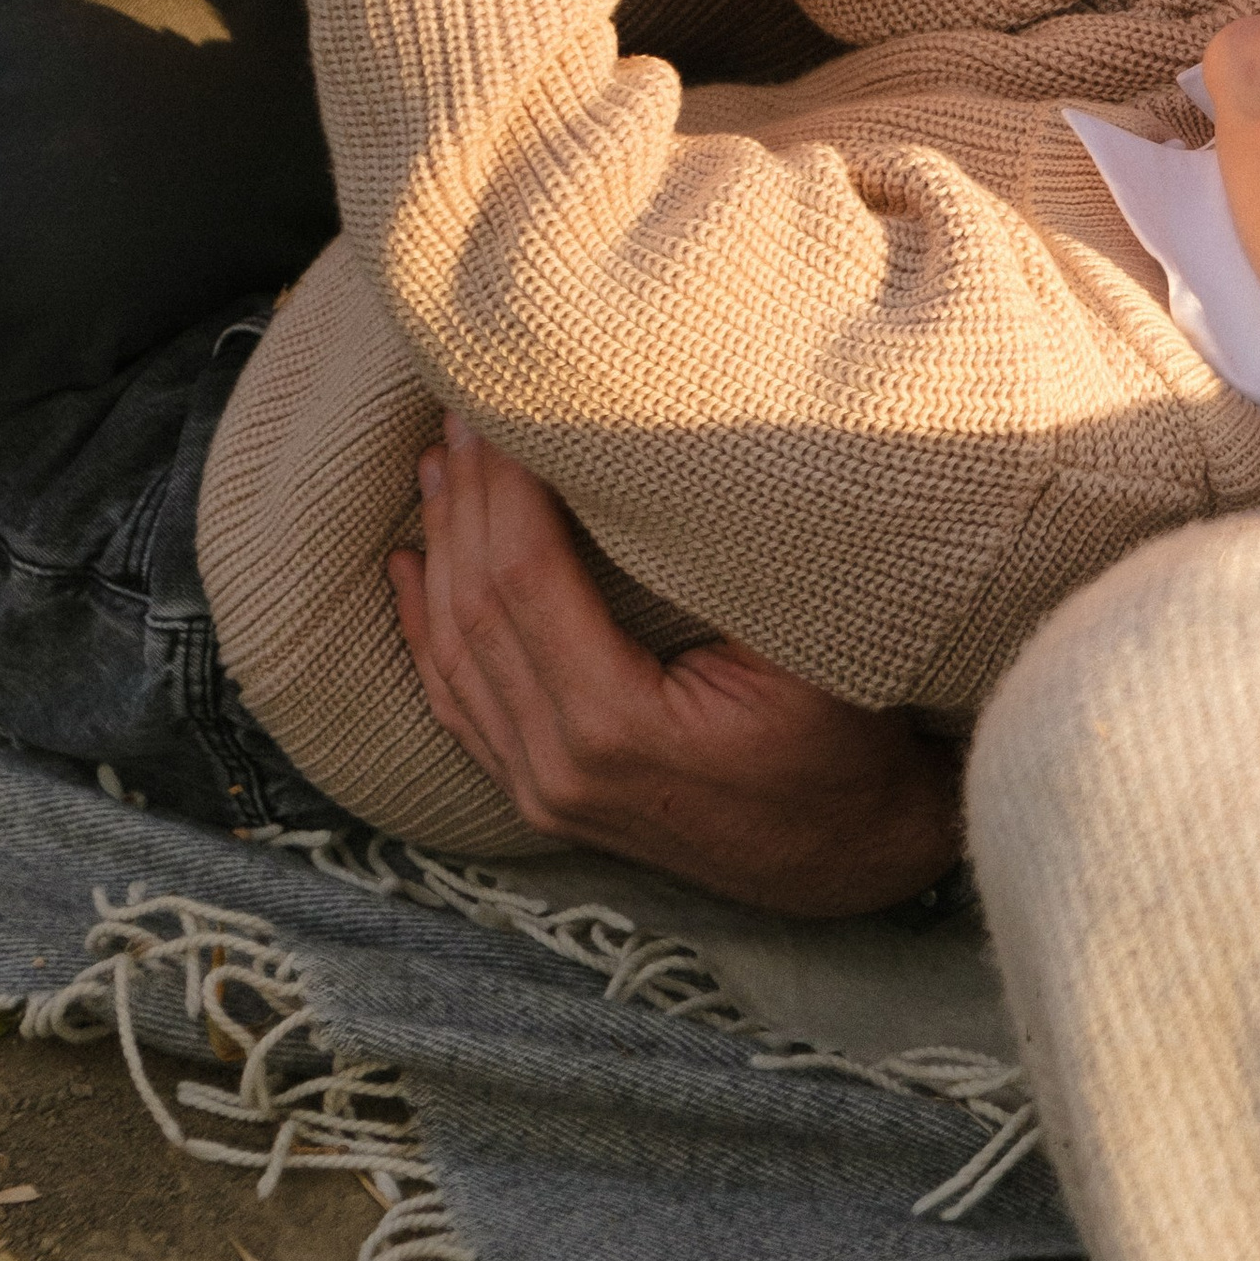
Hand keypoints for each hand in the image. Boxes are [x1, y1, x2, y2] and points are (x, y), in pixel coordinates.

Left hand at [388, 415, 962, 918]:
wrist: (853, 859)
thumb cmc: (846, 743)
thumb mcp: (808, 644)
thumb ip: (728, 563)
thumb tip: (663, 455)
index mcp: (616, 725)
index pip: (525, 574)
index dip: (508, 481)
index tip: (505, 402)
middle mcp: (559, 767)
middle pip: (477, 607)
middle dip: (467, 496)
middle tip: (462, 402)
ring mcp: (544, 794)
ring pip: (455, 655)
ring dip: (442, 548)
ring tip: (439, 461)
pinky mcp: (546, 800)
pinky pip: (459, 707)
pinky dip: (424, 631)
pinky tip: (406, 571)